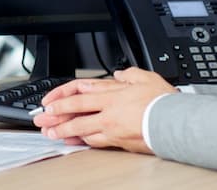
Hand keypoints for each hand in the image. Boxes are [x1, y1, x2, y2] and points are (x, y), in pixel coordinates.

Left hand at [33, 68, 176, 153]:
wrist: (175, 124)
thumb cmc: (163, 103)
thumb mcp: (147, 78)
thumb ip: (130, 74)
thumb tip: (120, 74)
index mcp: (114, 94)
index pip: (80, 94)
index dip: (62, 99)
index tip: (50, 104)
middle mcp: (109, 111)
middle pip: (76, 113)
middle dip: (56, 117)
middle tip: (41, 121)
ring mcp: (112, 128)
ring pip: (82, 130)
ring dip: (65, 132)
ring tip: (52, 133)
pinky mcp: (119, 142)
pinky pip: (95, 142)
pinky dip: (82, 142)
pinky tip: (73, 142)